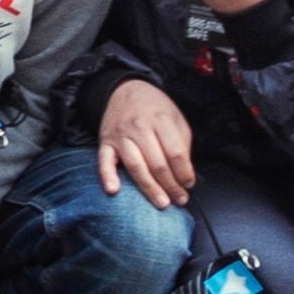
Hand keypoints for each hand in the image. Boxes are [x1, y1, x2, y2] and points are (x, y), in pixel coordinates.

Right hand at [94, 75, 200, 207]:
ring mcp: (121, 136)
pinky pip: (104, 161)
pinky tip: (113, 190)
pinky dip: (107, 176)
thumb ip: (182, 143)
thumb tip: (185, 173)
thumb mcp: (175, 118)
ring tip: (162, 203)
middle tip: (180, 199)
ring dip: (150, 188)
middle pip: (157, 163)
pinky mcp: (106, 142)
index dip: (185, 173)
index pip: (176, 153)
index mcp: (161, 120)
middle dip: (171, 186)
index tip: (189, 184)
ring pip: (136, 166)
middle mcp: (140, 128)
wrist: (125, 90)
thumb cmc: (155, 108)